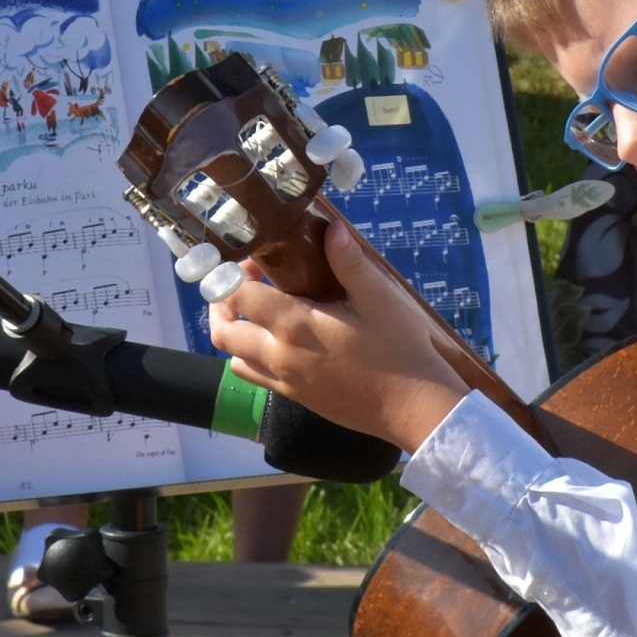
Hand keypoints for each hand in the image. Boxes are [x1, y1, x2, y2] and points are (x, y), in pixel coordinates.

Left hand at [210, 222, 468, 453]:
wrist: (414, 408)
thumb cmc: (399, 349)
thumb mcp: (379, 298)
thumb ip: (349, 261)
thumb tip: (330, 227)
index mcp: (294, 326)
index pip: (238, 296)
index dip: (236, 273)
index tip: (256, 260)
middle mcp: (278, 356)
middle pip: (224, 331)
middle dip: (222, 302)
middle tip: (247, 283)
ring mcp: (285, 381)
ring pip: (233, 358)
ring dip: (235, 332)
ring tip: (257, 312)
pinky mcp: (295, 398)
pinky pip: (254, 377)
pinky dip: (250, 356)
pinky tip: (278, 341)